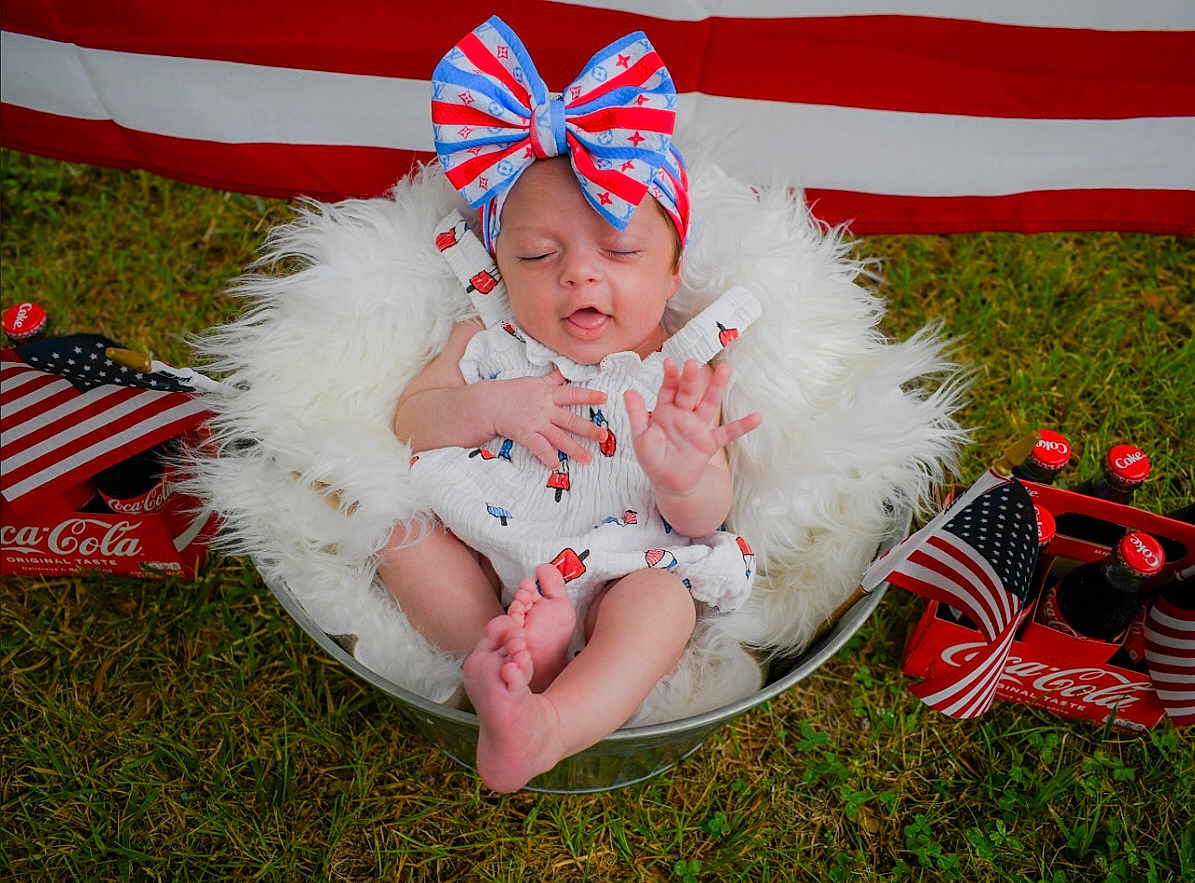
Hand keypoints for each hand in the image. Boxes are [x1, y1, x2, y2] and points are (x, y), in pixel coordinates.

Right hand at [491, 369, 608, 467]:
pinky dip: (548, 456)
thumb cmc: (512, 392)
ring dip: (574, 449)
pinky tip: (556, 465)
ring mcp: (536, 423)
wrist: (489, 403)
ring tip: (588, 459)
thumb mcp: (534, 382)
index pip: (573, 394)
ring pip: (559, 437)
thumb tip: (563, 370)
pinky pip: (539, 447)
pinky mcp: (525, 434)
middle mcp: (545, 409)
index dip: (589, 396)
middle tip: (604, 436)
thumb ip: (552, 379)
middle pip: (571, 420)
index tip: (605, 398)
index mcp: (549, 394)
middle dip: (589, 429)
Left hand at [624, 359, 760, 496]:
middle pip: (689, 392)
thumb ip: (636, 415)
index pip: (668, 389)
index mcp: (665, 410)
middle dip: (690, 379)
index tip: (669, 363)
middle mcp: (683, 414)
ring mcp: (698, 426)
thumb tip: (628, 391)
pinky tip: (756, 417)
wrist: (667, 482)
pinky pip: (727, 432)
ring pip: (709, 403)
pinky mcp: (709, 442)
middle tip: (692, 364)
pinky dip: (742, 426)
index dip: (669, 378)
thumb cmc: (652, 458)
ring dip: (716, 387)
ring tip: (725, 369)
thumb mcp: (640, 436)